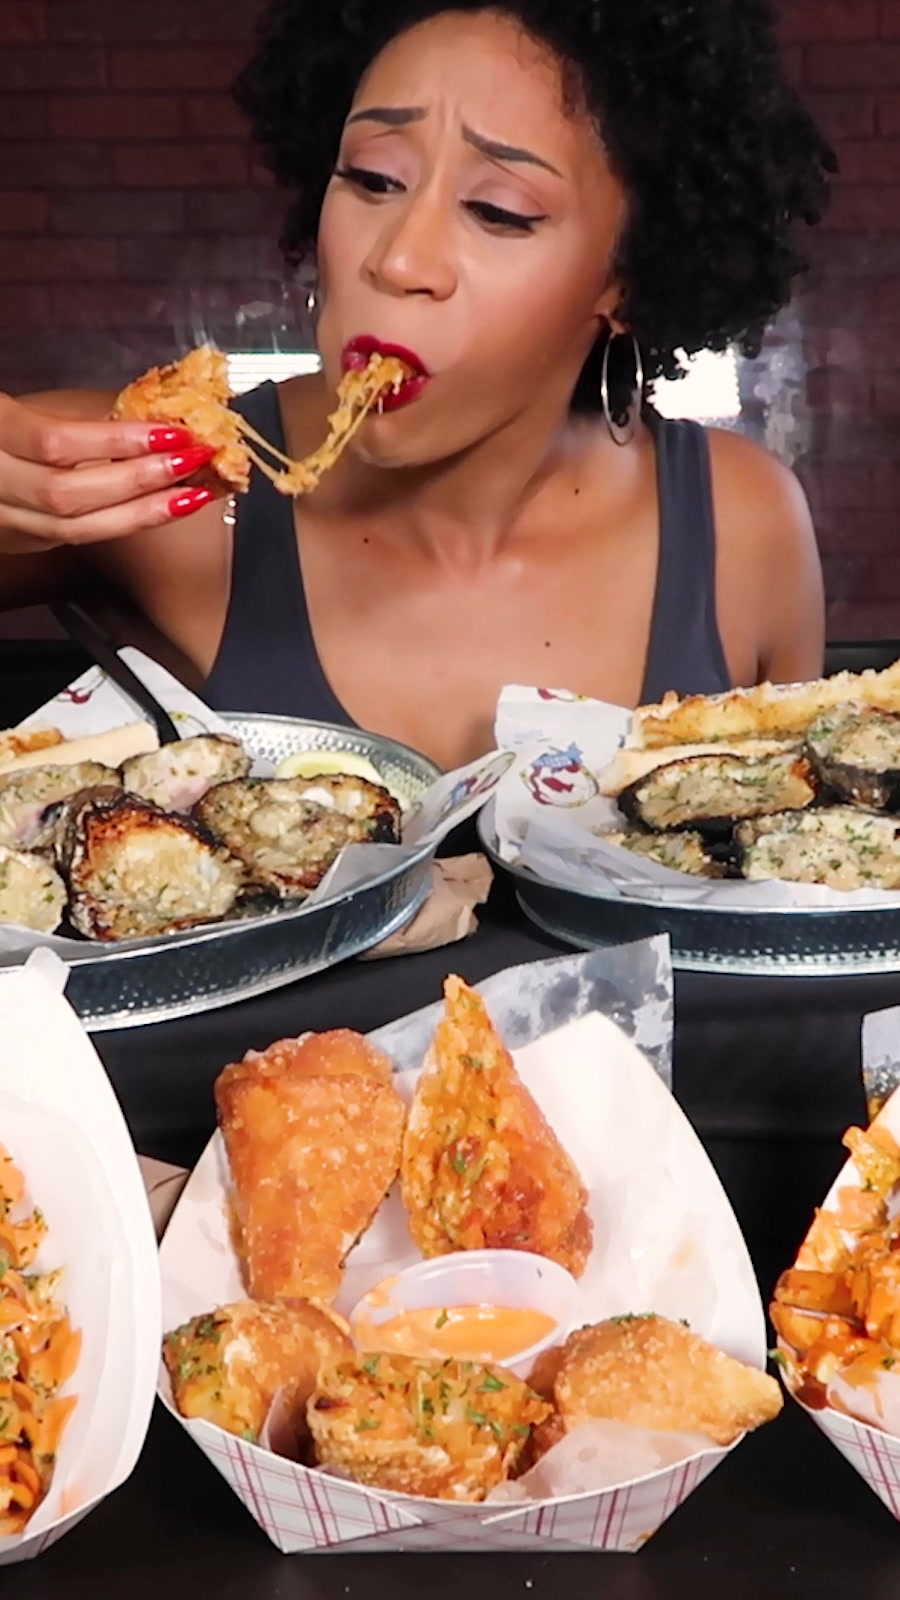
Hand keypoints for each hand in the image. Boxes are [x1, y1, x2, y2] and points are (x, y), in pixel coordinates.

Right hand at [0, 392, 220, 554]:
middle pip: (68, 494)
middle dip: (138, 480)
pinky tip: (161, 510)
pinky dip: (125, 524)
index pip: (55, 443)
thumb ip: (76, 421)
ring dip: (143, 512)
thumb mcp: (23, 410)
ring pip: (76, 529)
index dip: (116, 441)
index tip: (170, 433)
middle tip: (192, 460)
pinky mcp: (21, 542)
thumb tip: (151, 420)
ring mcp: (5, 521)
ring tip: (192, 494)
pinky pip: (78, 539)